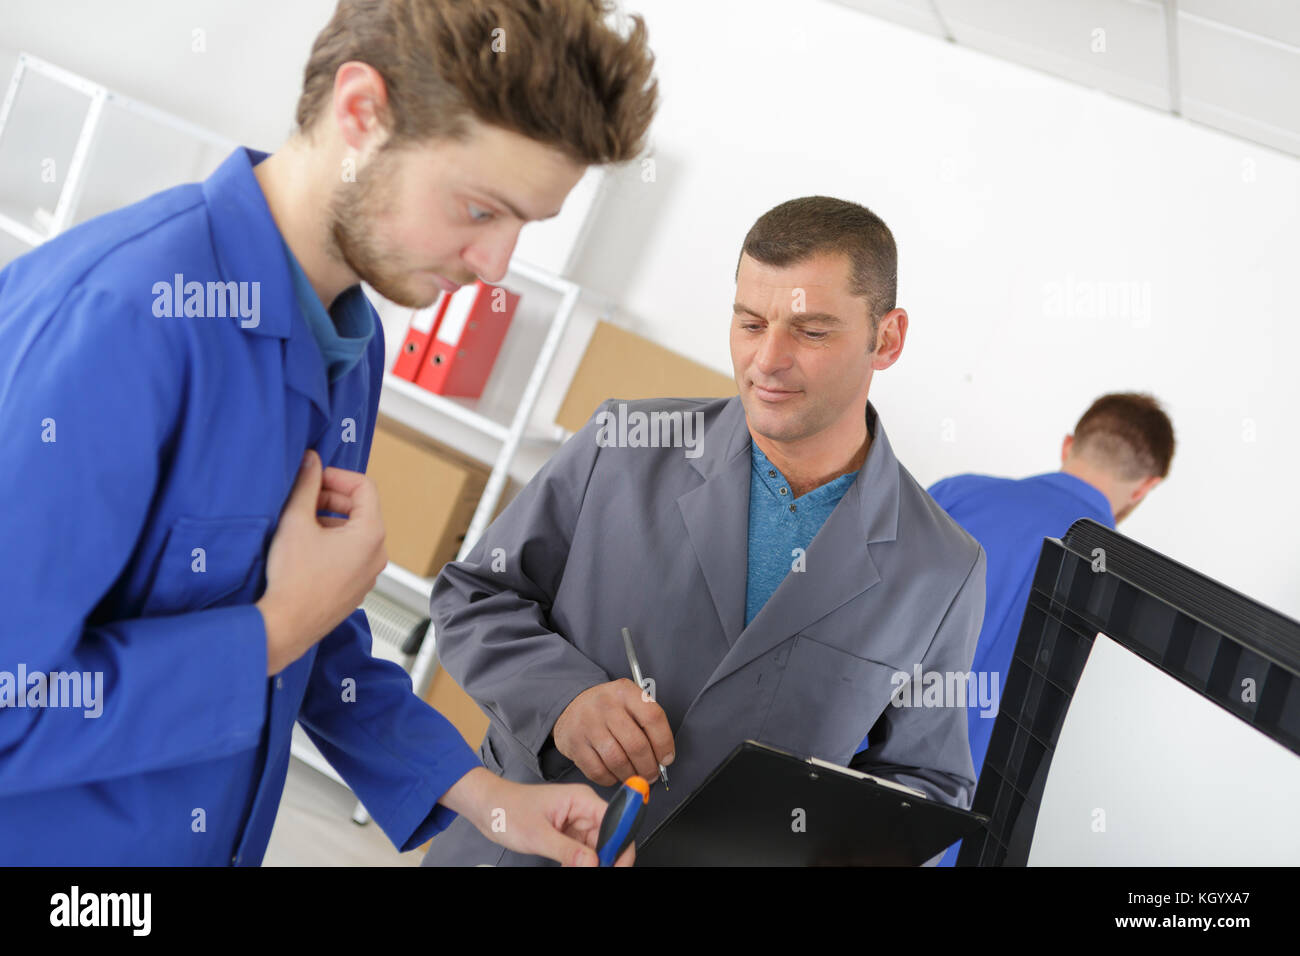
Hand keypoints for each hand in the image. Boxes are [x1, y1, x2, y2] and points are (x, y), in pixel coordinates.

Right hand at [257, 450, 386, 673]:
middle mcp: (377, 554)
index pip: (365, 487)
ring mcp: (369, 573)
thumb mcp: (296, 521)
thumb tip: (311, 461)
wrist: (286, 626)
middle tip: (303, 497)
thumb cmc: (292, 578)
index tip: (314, 477)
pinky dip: (332, 542)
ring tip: (299, 522)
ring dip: (329, 520)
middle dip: (331, 497)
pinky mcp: (356, 587)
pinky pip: (350, 554)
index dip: (337, 476)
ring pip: (354, 532)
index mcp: (371, 534)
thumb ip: (306, 485)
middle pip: (361, 509)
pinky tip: (305, 547)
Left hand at [440, 767, 634, 866]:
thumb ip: (567, 851)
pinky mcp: (567, 834)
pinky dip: (579, 865)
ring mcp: (575, 823)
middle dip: (605, 859)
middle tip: (592, 872)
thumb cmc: (507, 809)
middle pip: (609, 839)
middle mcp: (583, 810)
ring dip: (590, 864)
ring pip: (596, 849)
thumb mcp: (537, 834)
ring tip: (572, 869)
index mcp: (582, 800)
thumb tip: (594, 864)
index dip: (621, 845)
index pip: (616, 822)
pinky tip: (569, 869)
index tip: (617, 866)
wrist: (487, 807)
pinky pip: (582, 853)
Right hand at [553, 679, 674, 786]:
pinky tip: (615, 774)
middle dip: (649, 767)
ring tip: (635, 776)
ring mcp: (588, 725)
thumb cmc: (609, 708)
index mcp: (625, 691)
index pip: (653, 718)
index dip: (664, 743)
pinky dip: (611, 779)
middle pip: (636, 745)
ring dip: (631, 775)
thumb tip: (663, 758)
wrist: (572, 705)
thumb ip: (647, 723)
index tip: (667, 758)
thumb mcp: (629, 702)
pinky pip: (598, 771)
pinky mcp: (575, 744)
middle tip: (652, 774)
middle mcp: (606, 706)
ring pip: (618, 761)